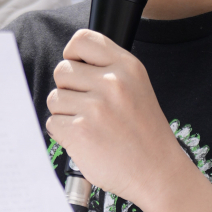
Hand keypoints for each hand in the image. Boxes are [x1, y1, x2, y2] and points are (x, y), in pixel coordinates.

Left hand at [47, 29, 198, 211]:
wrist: (158, 172)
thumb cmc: (145, 133)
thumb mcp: (137, 87)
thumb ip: (107, 69)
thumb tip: (70, 63)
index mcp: (127, 66)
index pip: (81, 39)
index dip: (73, 55)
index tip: (79, 71)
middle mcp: (112, 82)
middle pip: (62, 70)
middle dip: (69, 90)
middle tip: (89, 108)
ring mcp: (95, 107)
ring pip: (55, 98)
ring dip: (66, 114)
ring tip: (90, 126)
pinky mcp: (80, 131)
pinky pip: (52, 123)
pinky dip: (64, 134)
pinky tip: (86, 140)